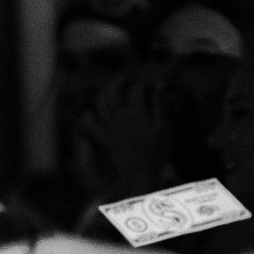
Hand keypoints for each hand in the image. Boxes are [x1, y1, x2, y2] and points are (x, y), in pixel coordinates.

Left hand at [78, 73, 172, 197]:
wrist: (140, 175)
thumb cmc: (156, 152)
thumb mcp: (163, 127)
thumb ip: (159, 104)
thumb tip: (158, 84)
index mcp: (135, 112)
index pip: (136, 89)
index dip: (145, 83)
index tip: (152, 83)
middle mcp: (119, 116)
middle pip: (114, 91)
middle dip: (120, 81)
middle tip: (127, 77)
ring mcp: (109, 127)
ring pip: (101, 103)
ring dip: (105, 92)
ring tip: (113, 88)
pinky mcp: (105, 138)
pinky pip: (92, 124)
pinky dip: (90, 116)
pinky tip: (92, 112)